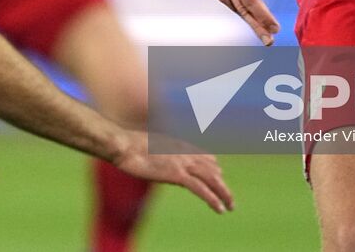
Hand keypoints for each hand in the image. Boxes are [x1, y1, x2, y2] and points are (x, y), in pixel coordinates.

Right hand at [113, 131, 232, 212]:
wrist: (123, 145)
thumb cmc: (129, 146)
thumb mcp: (147, 147)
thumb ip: (159, 152)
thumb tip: (159, 158)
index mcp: (178, 145)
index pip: (203, 157)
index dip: (212, 168)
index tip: (218, 176)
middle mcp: (185, 153)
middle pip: (211, 169)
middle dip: (222, 184)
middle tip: (229, 197)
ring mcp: (182, 163)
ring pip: (211, 180)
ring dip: (224, 194)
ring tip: (231, 206)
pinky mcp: (177, 175)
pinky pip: (201, 189)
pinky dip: (213, 199)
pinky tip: (220, 209)